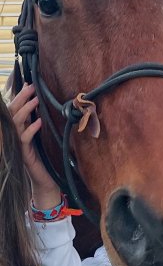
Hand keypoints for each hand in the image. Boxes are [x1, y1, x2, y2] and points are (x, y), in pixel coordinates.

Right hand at [8, 84, 60, 206]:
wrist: (47, 181)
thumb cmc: (47, 158)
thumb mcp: (45, 137)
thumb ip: (42, 123)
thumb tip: (48, 106)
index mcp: (20, 130)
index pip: (15, 109)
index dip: (20, 96)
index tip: (28, 84)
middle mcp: (16, 136)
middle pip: (12, 113)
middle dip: (21, 98)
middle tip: (31, 87)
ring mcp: (18, 145)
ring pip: (16, 124)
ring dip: (25, 110)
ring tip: (35, 100)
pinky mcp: (24, 154)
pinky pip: (24, 139)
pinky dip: (31, 129)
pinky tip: (39, 122)